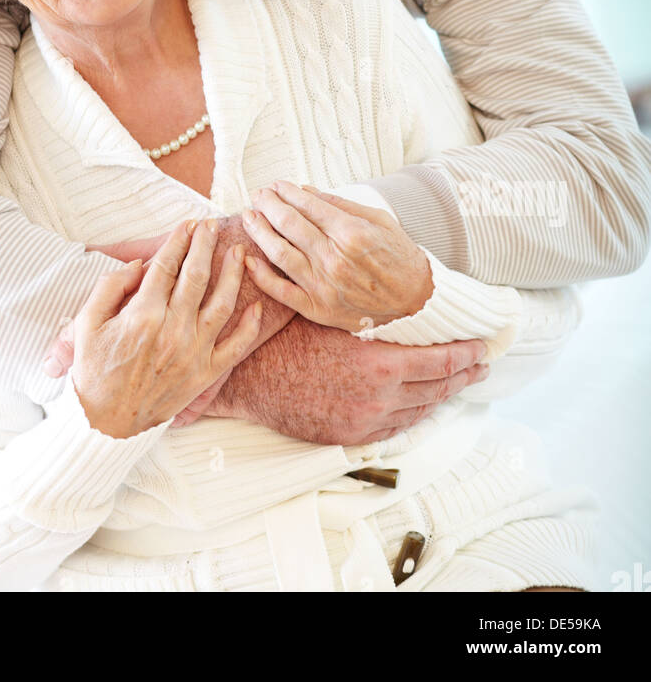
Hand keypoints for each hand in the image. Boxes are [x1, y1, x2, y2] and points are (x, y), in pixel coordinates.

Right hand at [71, 219, 261, 437]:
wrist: (106, 424)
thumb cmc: (94, 373)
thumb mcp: (86, 325)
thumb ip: (108, 288)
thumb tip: (137, 265)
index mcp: (143, 315)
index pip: (166, 266)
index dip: (178, 241)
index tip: (187, 224)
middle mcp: (173, 330)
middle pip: (196, 276)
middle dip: (205, 246)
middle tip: (212, 226)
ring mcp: (193, 352)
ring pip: (222, 304)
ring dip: (233, 275)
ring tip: (239, 253)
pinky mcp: (206, 374)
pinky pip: (235, 347)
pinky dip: (249, 327)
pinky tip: (257, 307)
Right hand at [209, 319, 490, 443]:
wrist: (253, 376)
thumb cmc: (291, 337)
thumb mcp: (338, 317)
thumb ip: (374, 318)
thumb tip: (406, 302)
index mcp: (380, 363)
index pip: (440, 361)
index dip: (467, 354)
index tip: (484, 347)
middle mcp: (380, 397)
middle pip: (437, 388)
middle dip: (464, 375)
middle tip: (483, 365)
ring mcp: (366, 420)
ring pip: (419, 410)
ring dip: (442, 395)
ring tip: (459, 383)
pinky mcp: (351, 436)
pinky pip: (395, 427)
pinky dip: (415, 412)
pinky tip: (422, 402)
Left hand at [241, 180, 433, 332]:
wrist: (415, 301)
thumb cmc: (398, 255)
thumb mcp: (377, 219)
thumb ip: (339, 204)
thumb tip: (304, 190)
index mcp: (351, 233)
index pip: (307, 205)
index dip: (286, 192)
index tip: (275, 185)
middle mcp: (334, 259)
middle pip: (289, 225)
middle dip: (268, 205)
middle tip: (258, 195)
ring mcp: (324, 285)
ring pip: (279, 254)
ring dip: (259, 231)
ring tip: (249, 217)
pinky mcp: (318, 309)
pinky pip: (282, 292)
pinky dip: (261, 275)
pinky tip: (248, 259)